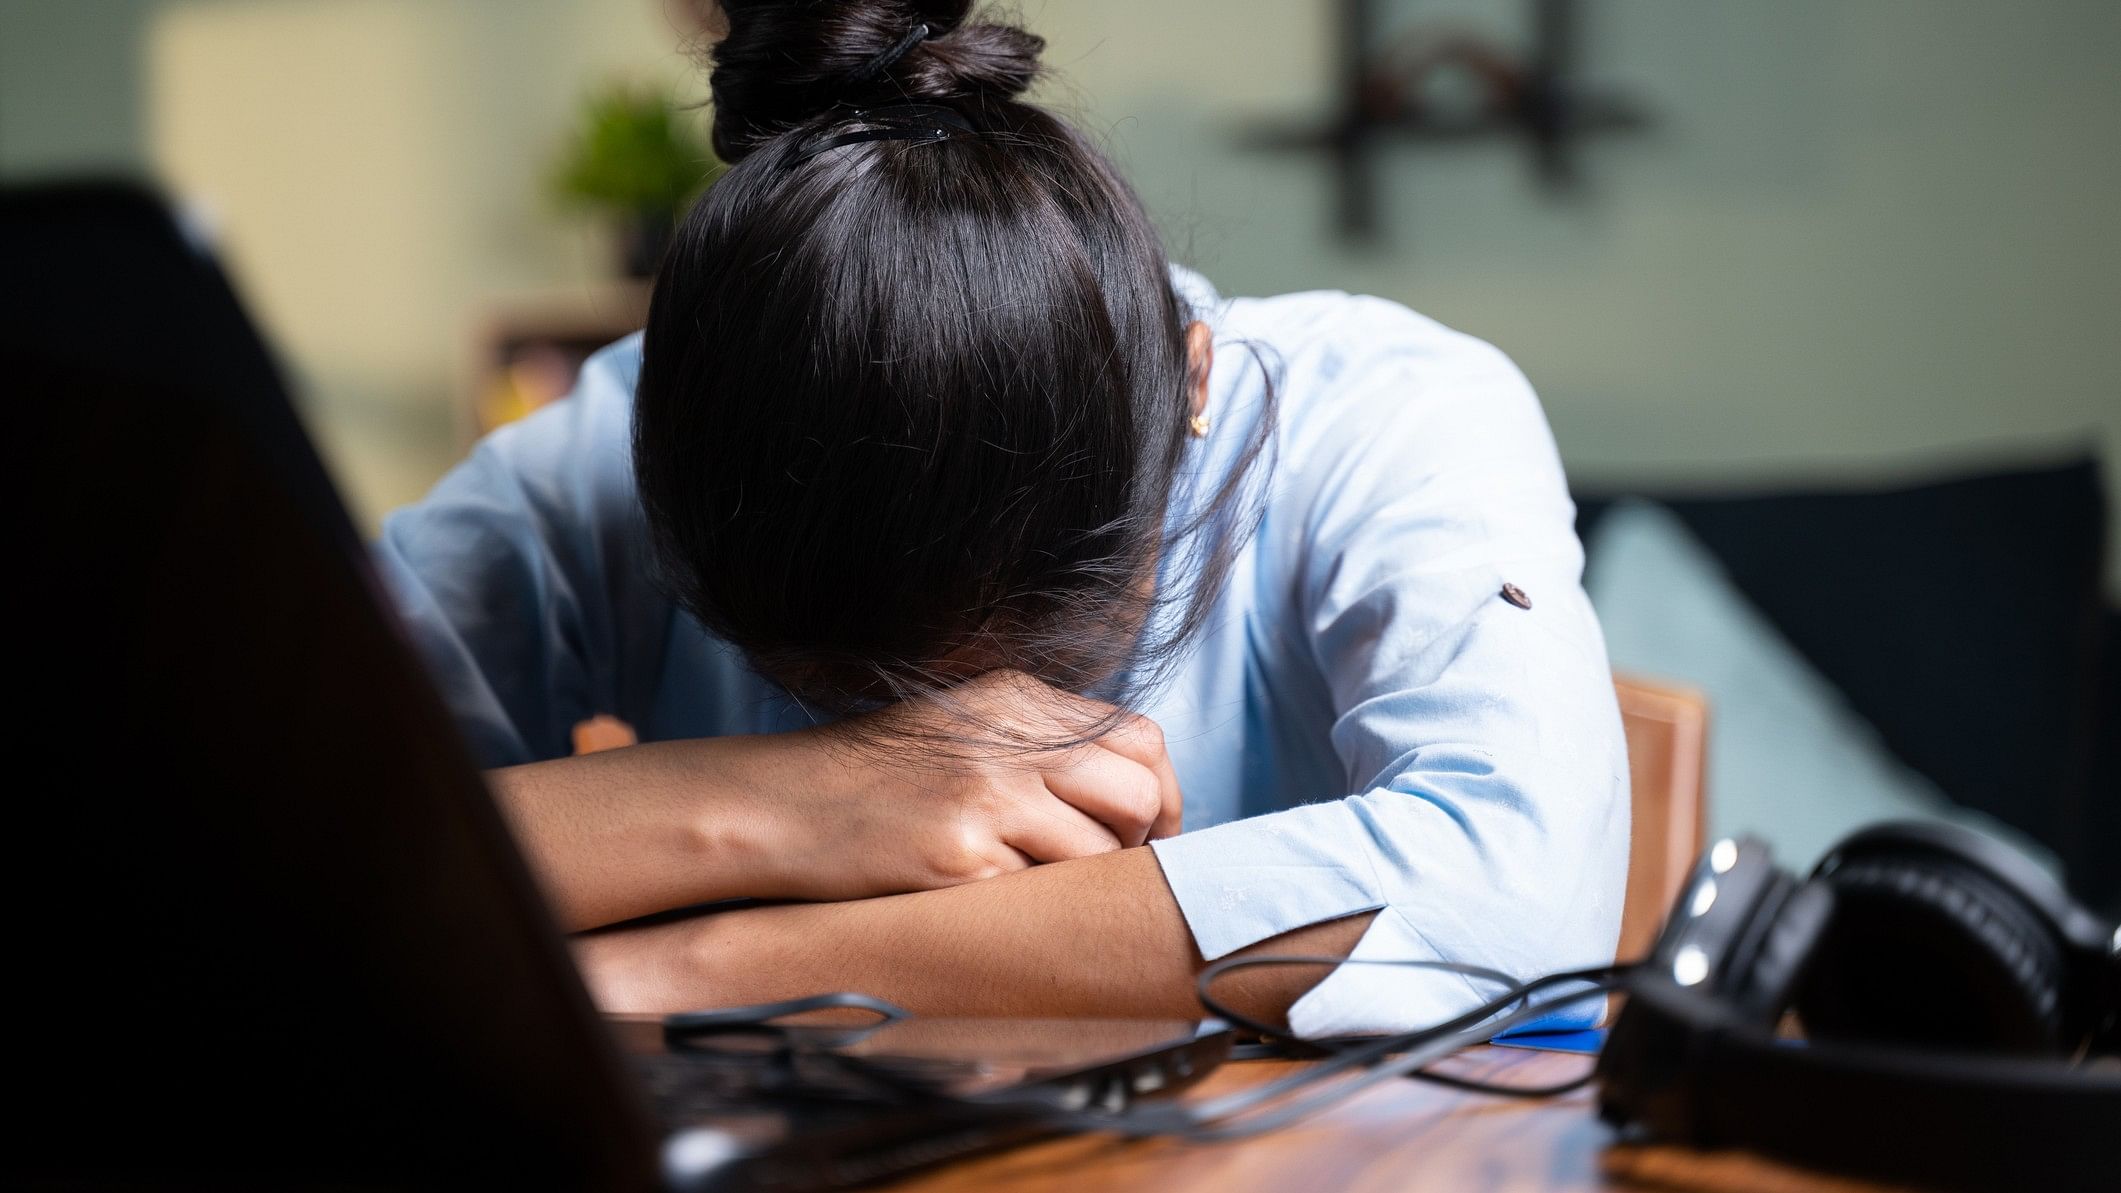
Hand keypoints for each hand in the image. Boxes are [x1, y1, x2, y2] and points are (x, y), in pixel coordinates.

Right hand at [751, 670, 1182, 901]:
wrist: (781, 807)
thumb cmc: (872, 781)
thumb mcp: (961, 730)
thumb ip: (1040, 744)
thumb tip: (1133, 791)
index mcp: (1017, 699)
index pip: (1140, 739)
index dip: (1159, 796)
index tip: (1148, 835)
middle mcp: (1012, 739)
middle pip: (1137, 793)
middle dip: (1137, 845)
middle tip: (1103, 873)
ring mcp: (989, 795)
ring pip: (1099, 853)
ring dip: (1079, 882)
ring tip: (1031, 886)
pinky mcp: (964, 853)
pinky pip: (1041, 894)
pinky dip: (1026, 907)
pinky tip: (983, 899)